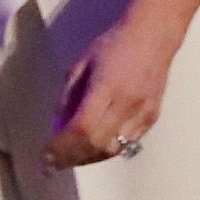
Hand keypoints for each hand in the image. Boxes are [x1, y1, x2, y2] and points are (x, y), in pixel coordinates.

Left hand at [45, 21, 171, 168]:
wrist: (153, 36)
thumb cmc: (114, 45)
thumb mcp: (80, 65)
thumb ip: (67, 98)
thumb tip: (56, 129)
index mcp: (107, 87)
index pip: (82, 128)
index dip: (61, 147)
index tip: (45, 157)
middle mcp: (128, 103)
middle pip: (96, 144)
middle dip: (71, 158)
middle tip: (53, 163)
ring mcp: (143, 112)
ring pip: (113, 149)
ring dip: (88, 158)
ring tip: (69, 158)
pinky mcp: (152, 117)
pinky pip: (127, 144)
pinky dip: (106, 150)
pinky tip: (92, 148)